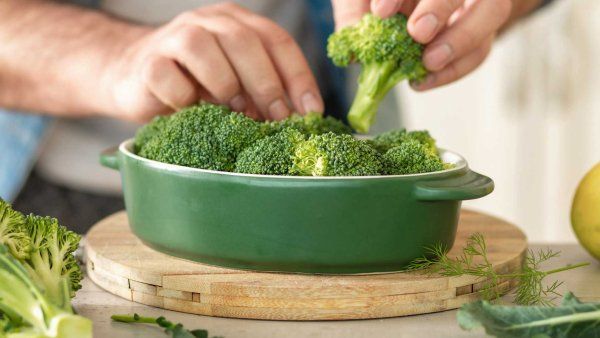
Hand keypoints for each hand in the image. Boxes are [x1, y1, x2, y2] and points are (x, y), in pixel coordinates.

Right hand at [104, 2, 322, 121]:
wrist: (132, 74)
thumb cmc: (194, 82)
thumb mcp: (234, 80)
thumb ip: (261, 88)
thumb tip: (299, 119)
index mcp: (236, 22)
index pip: (276, 39)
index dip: (299, 75)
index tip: (312, 111)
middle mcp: (208, 21)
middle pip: (244, 41)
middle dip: (267, 84)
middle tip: (279, 119)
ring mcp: (174, 37)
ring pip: (205, 51)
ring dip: (226, 87)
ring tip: (235, 114)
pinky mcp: (148, 62)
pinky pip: (171, 80)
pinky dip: (186, 101)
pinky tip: (192, 112)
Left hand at [331, 0, 512, 90]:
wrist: (393, 3)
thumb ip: (353, 12)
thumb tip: (353, 53)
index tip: (381, 11)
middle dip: (443, 8)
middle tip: (418, 33)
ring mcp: (474, 4)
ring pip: (491, 12)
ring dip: (460, 41)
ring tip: (427, 64)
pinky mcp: (480, 31)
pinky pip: (480, 50)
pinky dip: (453, 69)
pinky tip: (421, 81)